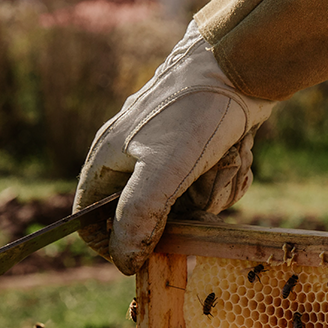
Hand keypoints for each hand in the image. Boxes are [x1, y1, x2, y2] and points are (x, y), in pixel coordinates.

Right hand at [74, 21, 273, 274]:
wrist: (239, 67)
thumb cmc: (194, 112)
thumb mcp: (162, 170)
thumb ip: (138, 215)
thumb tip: (124, 260)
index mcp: (107, 158)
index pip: (88, 218)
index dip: (110, 244)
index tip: (140, 260)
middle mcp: (133, 156)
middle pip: (147, 215)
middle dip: (179, 215)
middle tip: (199, 198)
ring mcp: (169, 153)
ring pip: (186, 203)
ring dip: (211, 192)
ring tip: (223, 163)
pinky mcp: (201, 150)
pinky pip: (211, 184)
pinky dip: (227, 176)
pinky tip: (236, 154)